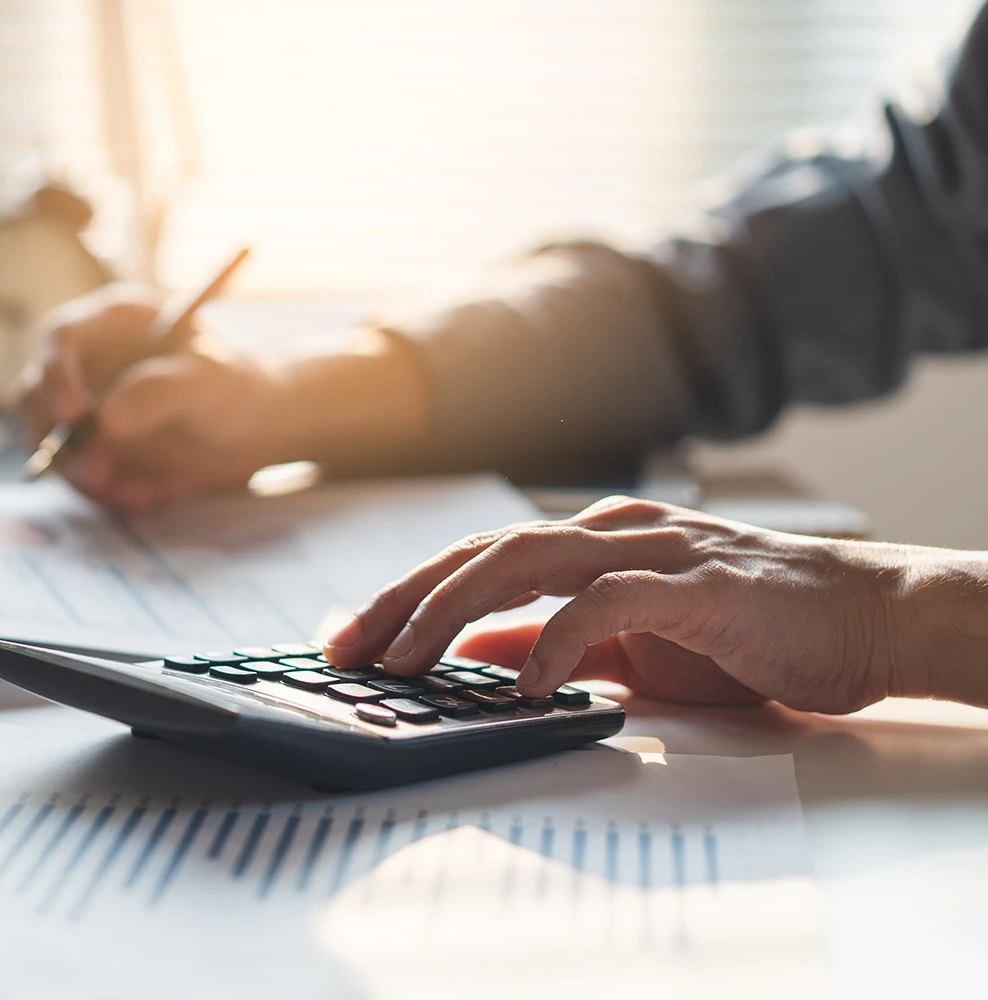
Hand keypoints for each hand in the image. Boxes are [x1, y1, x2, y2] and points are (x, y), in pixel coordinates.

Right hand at [17, 286, 428, 513]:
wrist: (254, 431)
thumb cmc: (236, 390)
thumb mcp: (210, 385)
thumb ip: (161, 393)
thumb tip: (105, 418)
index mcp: (113, 323)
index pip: (62, 338)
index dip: (56, 376)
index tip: (73, 418)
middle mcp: (87, 361)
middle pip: (37, 394)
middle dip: (60, 440)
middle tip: (99, 474)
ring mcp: (82, 406)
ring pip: (51, 443)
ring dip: (86, 476)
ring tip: (142, 493)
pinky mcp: (89, 447)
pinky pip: (77, 475)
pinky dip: (106, 494)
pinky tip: (149, 496)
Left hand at [320, 496, 956, 713]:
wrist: (867, 620)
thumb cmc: (750, 632)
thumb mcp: (630, 644)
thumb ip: (554, 638)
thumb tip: (476, 652)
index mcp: (590, 541)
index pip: (474, 557)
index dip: (403, 594)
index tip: (345, 639)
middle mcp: (611, 532)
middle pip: (480, 552)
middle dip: (402, 600)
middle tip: (346, 650)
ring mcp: (656, 551)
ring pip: (526, 560)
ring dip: (453, 609)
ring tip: (407, 660)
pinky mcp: (701, 587)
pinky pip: (609, 602)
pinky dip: (555, 637)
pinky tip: (523, 681)